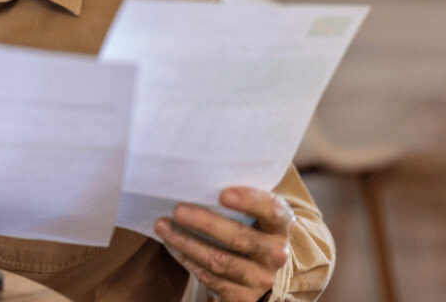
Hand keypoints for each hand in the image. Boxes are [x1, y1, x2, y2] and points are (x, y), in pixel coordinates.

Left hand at [155, 186, 294, 301]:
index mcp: (282, 225)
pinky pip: (210, 279)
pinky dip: (187, 260)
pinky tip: (172, 245)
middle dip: (204, 223)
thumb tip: (209, 158)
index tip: (222, 193)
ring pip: (218, 261)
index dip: (249, 201)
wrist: (264, 269)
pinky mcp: (242, 298)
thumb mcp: (257, 209)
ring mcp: (260, 279)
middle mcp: (276, 254)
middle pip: (239, 238)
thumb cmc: (252, 226)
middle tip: (178, 209)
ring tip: (162, 225)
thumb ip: (243, 188)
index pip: (271, 210)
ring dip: (186, 243)